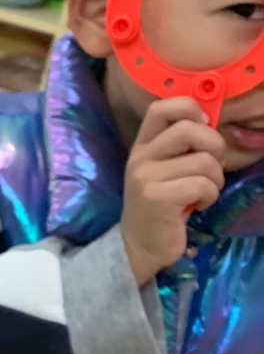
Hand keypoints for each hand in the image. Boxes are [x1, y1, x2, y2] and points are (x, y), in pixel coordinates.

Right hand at [121, 97, 225, 285]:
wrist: (138, 246)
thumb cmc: (159, 206)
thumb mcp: (164, 170)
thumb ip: (180, 146)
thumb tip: (210, 122)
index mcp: (142, 145)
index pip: (162, 107)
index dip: (191, 108)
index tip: (203, 127)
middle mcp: (141, 157)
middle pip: (189, 129)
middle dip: (215, 146)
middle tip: (212, 166)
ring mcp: (146, 178)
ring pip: (204, 162)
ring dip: (215, 179)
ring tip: (204, 192)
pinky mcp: (158, 199)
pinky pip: (202, 185)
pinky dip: (210, 196)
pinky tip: (198, 206)